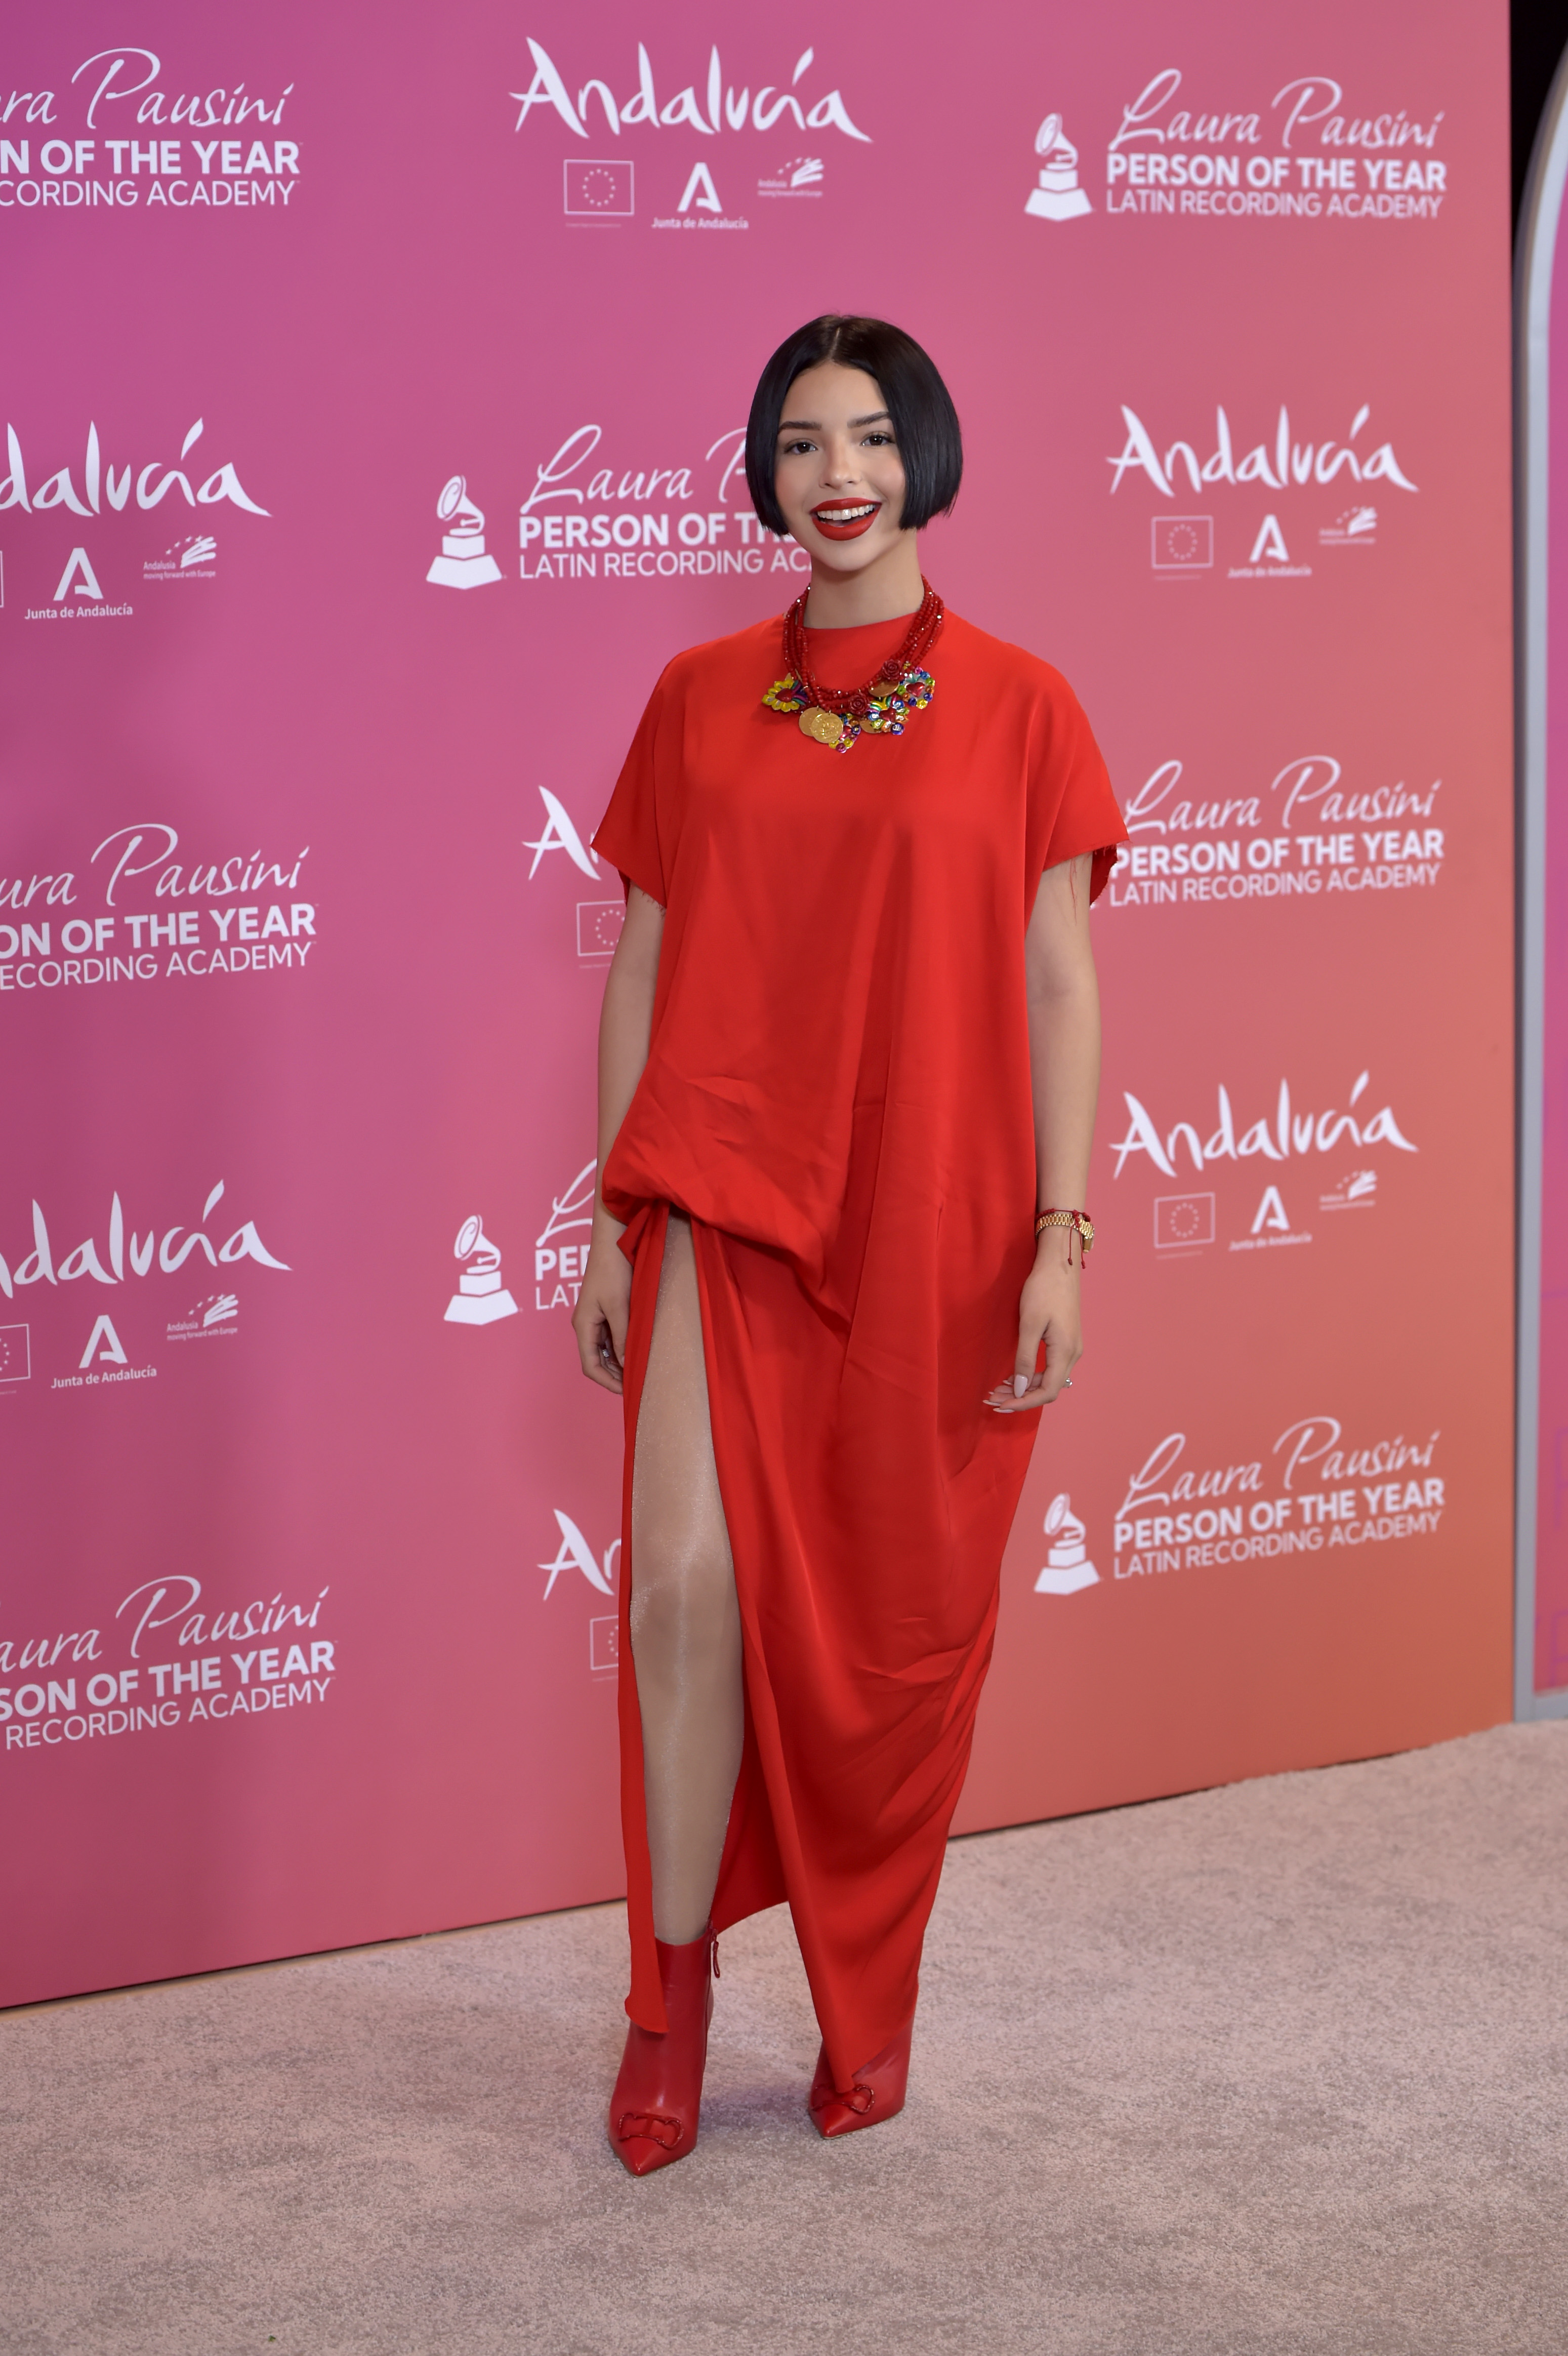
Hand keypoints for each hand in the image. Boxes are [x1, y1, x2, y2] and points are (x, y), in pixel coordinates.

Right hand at [572, 1217, 631, 1393]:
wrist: (613, 1241)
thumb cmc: (613, 1270)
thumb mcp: (619, 1306)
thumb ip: (622, 1336)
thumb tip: (625, 1363)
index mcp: (583, 1325)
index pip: (590, 1365)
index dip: (607, 1381)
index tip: (627, 1390)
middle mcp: (586, 1324)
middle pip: (596, 1360)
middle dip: (614, 1375)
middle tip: (638, 1384)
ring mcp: (595, 1318)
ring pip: (605, 1350)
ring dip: (620, 1361)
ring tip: (640, 1370)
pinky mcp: (606, 1310)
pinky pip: (612, 1336)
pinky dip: (623, 1347)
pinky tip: (638, 1350)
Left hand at [984, 1243, 1081, 1412]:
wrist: (1059, 1264)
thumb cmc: (1043, 1290)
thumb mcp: (1029, 1325)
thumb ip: (1025, 1359)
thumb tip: (1022, 1388)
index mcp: (1065, 1352)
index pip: (1047, 1392)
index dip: (1024, 1403)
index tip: (1001, 1406)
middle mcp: (1073, 1354)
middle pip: (1048, 1388)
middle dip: (1020, 1397)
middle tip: (992, 1398)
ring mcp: (1071, 1347)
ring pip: (1049, 1379)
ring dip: (1025, 1387)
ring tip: (999, 1388)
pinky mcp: (1066, 1340)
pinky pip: (1050, 1367)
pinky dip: (1032, 1374)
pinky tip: (1014, 1374)